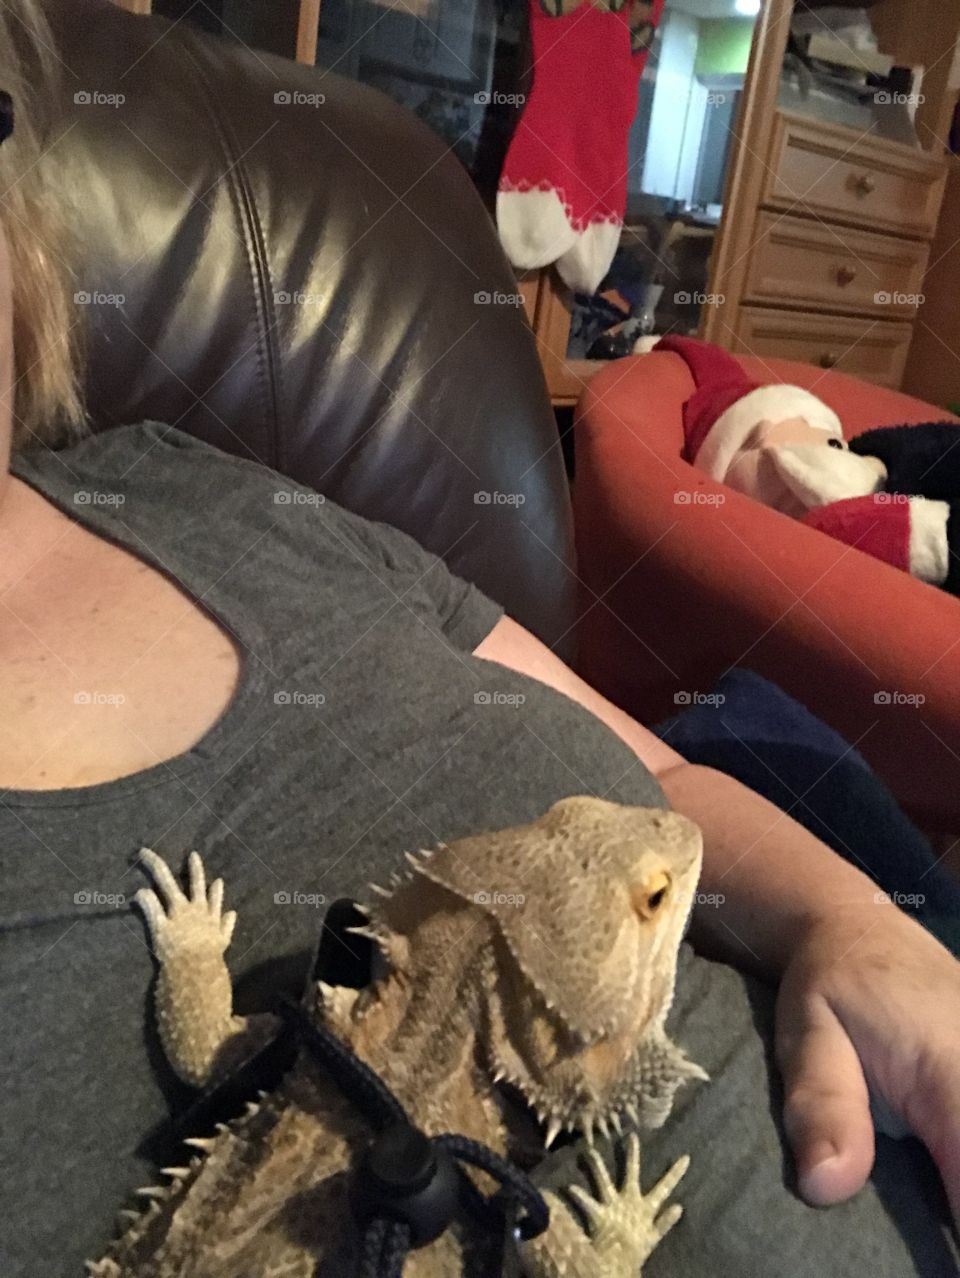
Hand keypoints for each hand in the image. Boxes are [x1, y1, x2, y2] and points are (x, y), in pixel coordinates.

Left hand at [774, 901, 959, 1225]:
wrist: (863, 929)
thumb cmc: (831, 982)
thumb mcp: (808, 1031)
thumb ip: (823, 1104)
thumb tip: (826, 1187)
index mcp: (956, 1075)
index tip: (931, 1267)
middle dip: (959, 1227)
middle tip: (922, 1255)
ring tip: (929, 1228)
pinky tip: (939, 1184)